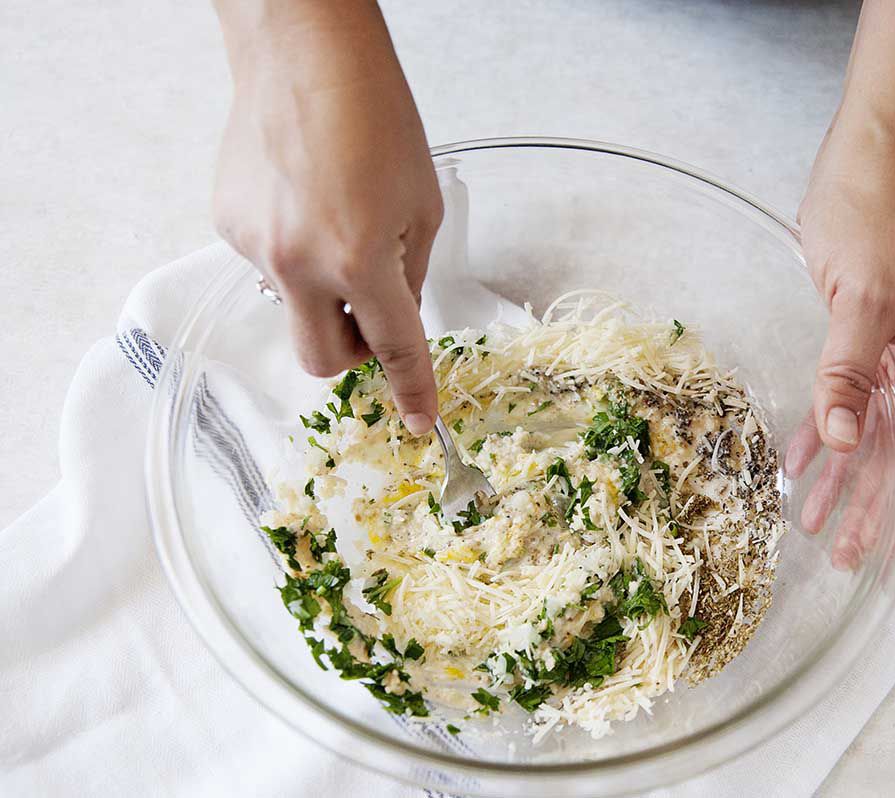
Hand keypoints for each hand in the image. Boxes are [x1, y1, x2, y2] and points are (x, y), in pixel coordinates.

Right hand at [212, 2, 441, 434]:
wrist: (304, 56)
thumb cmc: (376, 117)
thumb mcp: (422, 205)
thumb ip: (410, 274)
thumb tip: (397, 315)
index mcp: (358, 259)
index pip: (393, 347)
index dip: (412, 389)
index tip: (421, 421)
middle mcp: (297, 264)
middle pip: (321, 360)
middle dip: (354, 354)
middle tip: (374, 314)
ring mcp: (254, 247)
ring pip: (295, 304)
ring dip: (324, 286)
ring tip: (337, 215)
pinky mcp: (227, 225)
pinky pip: (269, 263)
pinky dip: (295, 249)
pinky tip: (304, 198)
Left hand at [787, 147, 894, 566]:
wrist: (860, 168)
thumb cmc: (872, 221)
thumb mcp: (860, 298)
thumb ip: (847, 370)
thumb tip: (838, 437)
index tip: (884, 531)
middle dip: (872, 500)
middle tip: (845, 551)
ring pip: (872, 434)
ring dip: (842, 478)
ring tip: (814, 525)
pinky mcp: (867, 348)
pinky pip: (846, 403)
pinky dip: (820, 433)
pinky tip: (796, 467)